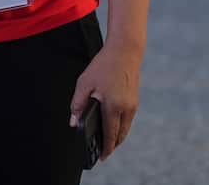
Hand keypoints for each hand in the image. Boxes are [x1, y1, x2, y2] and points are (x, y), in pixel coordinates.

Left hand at [69, 43, 141, 162]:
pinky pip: (128, 119)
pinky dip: (121, 126)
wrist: (125, 51)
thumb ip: (78, 105)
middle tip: (102, 152)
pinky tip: (113, 124)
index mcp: (114, 107)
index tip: (101, 158)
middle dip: (112, 145)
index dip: (105, 149)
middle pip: (120, 135)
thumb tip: (73, 122)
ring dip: (117, 136)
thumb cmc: (103, 65)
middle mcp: (127, 109)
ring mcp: (133, 105)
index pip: (110, 135)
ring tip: (106, 141)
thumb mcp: (85, 83)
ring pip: (126, 128)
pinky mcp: (135, 99)